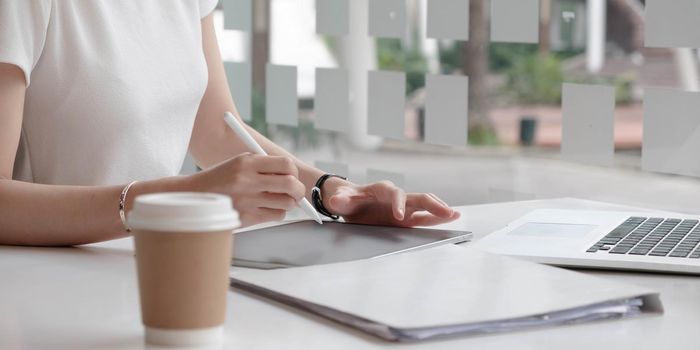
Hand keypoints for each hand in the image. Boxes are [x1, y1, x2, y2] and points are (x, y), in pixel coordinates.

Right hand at [185, 153, 304, 226]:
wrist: (194, 196)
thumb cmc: (221, 178)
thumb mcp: (239, 163)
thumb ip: (264, 166)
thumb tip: (293, 174)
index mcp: (247, 162)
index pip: (286, 164)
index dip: (293, 172)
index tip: (292, 176)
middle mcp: (248, 180)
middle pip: (291, 185)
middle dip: (298, 190)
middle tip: (296, 192)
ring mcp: (247, 200)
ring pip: (286, 203)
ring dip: (288, 203)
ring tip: (279, 200)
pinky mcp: (246, 217)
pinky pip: (276, 216)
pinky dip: (277, 213)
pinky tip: (267, 208)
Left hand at [323, 180, 459, 226]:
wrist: (348, 202)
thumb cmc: (345, 198)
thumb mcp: (339, 199)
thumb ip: (339, 200)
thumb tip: (335, 200)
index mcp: (381, 190)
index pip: (393, 194)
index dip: (397, 203)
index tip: (398, 216)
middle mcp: (396, 196)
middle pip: (417, 196)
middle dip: (432, 204)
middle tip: (445, 212)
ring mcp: (403, 206)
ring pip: (425, 205)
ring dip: (440, 209)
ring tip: (455, 215)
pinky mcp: (405, 217)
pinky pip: (424, 216)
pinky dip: (437, 217)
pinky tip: (451, 218)